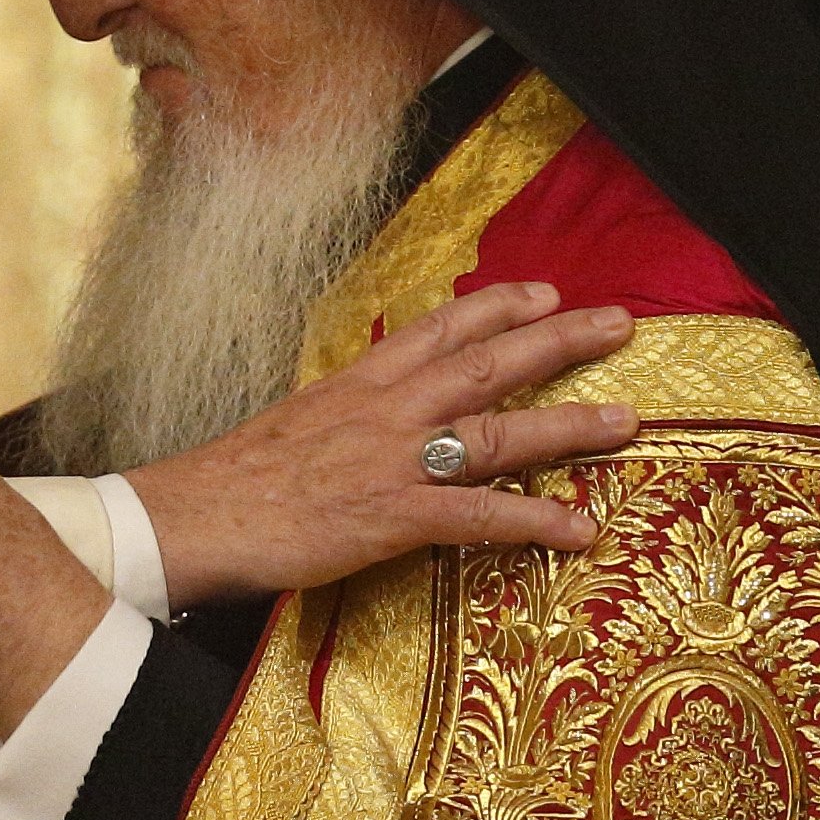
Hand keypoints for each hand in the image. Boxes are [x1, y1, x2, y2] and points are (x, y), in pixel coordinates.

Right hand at [127, 282, 637, 605]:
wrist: (192, 514)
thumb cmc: (232, 478)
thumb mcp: (294, 423)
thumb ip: (343, 416)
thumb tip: (370, 419)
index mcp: (356, 383)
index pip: (436, 328)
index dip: (494, 306)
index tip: (541, 291)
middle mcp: (384, 409)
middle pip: (484, 362)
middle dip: (556, 339)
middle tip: (616, 323)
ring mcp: (393, 459)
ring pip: (497, 430)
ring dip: (569, 424)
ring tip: (627, 420)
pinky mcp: (394, 515)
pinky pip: (480, 516)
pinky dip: (534, 521)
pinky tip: (577, 528)